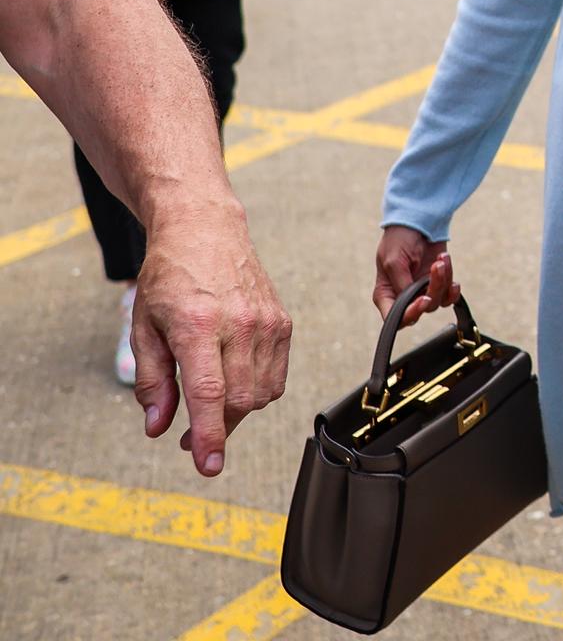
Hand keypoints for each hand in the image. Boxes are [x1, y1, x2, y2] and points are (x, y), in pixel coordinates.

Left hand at [129, 200, 291, 477]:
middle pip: (238, 401)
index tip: (209, 466)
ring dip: (236, 411)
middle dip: (216, 429)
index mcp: (199, 324)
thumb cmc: (170, 276)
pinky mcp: (283, 322)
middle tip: (190, 440)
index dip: (208, 436)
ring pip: (261, 394)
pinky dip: (256, 391)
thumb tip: (157, 426)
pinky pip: (276, 376)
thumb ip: (152, 380)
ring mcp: (268, 323)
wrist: (206, 231)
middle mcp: (240, 324)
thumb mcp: (144, 327)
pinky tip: (234, 382)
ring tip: (211, 404)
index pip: (210, 394)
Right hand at [373, 225, 457, 328]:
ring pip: (437, 301)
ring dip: (443, 279)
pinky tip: (448, 267)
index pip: (395, 318)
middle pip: (421, 311)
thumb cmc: (399, 238)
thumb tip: (412, 301)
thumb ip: (402, 284)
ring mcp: (421, 291)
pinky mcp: (438, 284)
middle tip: (436, 268)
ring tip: (441, 259)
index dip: (410, 314)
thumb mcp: (393, 260)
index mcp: (386, 294)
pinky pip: (449, 296)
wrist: (418, 220)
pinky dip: (452, 285)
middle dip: (433, 289)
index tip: (423, 300)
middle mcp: (403, 297)